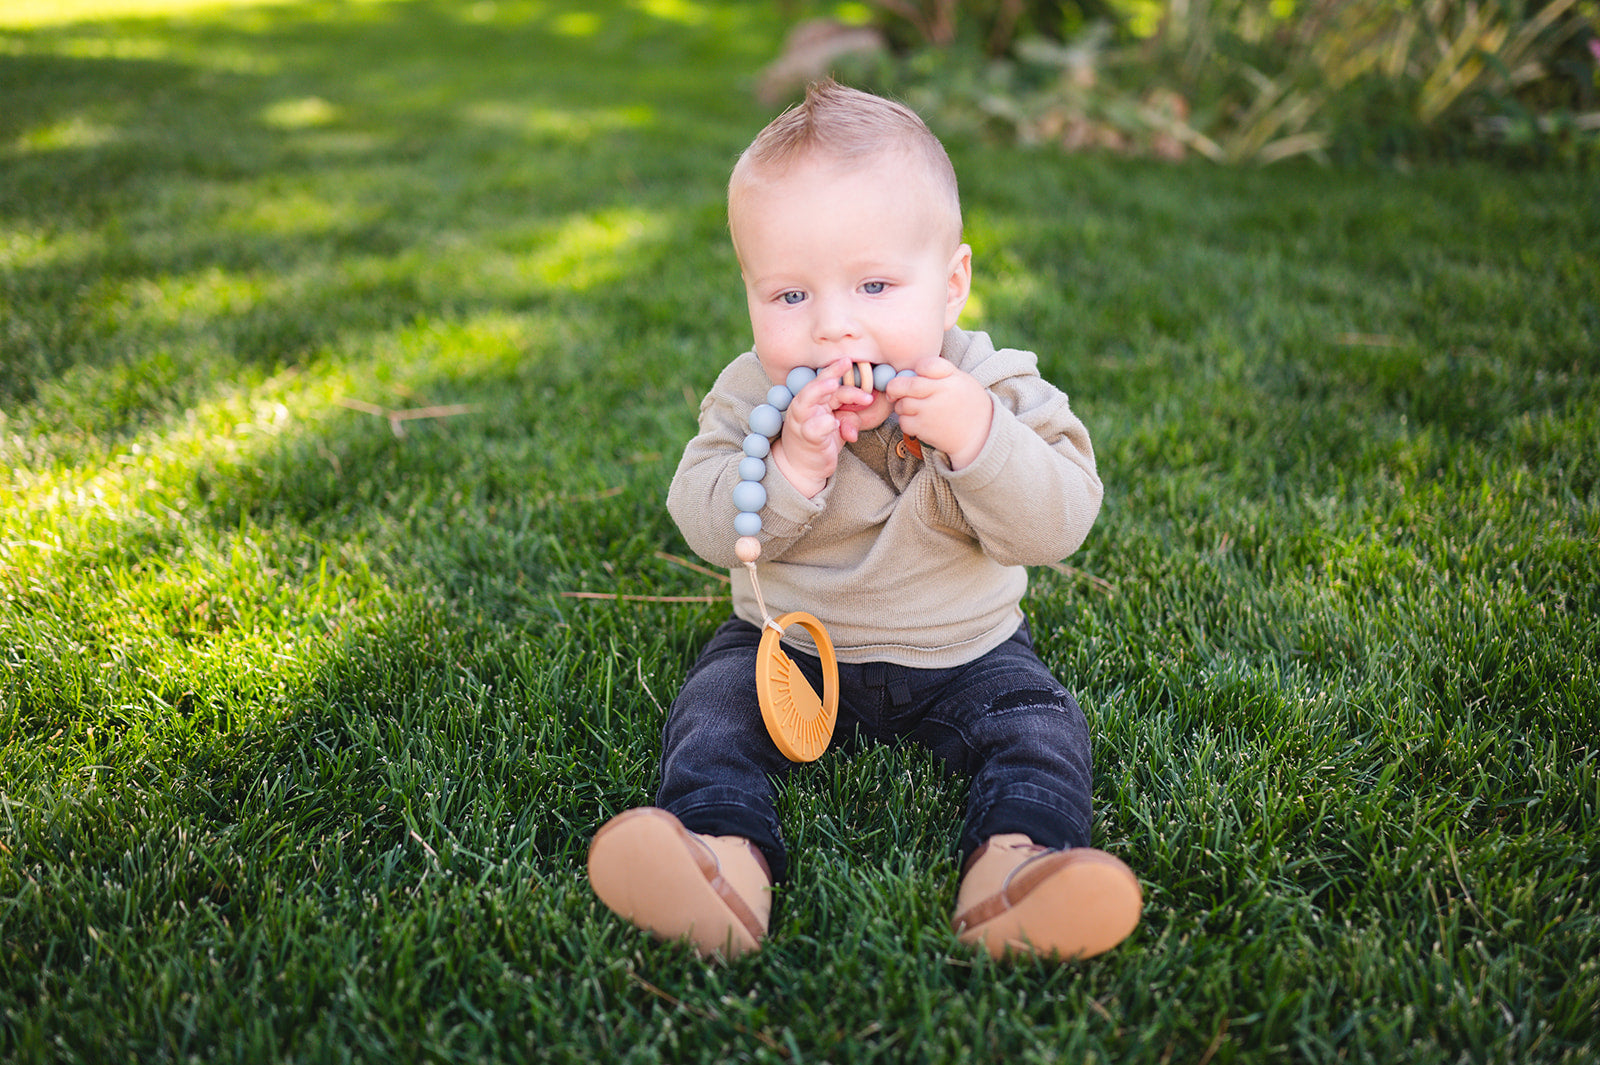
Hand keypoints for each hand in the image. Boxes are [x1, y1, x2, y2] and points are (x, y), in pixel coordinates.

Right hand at [770, 356, 875, 496]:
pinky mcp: (806, 439)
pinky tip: (834, 424)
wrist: (801, 468)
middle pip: (815, 385)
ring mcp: (802, 422)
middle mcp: (805, 407)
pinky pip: (812, 429)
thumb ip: (849, 416)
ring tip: (833, 386)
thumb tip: (866, 408)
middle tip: (846, 362)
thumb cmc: (820, 442)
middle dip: (830, 372)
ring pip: (806, 401)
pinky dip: (823, 425)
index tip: (852, 362)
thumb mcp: (839, 426)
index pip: (827, 382)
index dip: (839, 372)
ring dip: (819, 391)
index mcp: (814, 401)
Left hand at [887, 356, 992, 469]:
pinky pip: (903, 421)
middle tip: (893, 390)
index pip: (928, 365)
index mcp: (953, 378)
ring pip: (903, 404)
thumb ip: (941, 374)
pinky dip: (906, 421)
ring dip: (902, 406)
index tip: (917, 373)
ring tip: (913, 408)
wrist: (981, 437)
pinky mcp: (924, 428)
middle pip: (907, 384)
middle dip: (895, 386)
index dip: (918, 368)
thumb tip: (911, 372)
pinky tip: (917, 422)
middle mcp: (942, 393)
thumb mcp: (963, 382)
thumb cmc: (969, 407)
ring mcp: (931, 411)